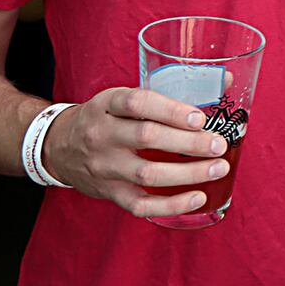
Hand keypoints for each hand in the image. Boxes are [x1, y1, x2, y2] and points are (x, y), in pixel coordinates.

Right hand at [40, 87, 228, 217]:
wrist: (58, 147)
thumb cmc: (107, 118)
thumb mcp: (124, 96)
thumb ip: (170, 90)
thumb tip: (226, 81)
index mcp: (107, 104)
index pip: (138, 102)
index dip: (171, 110)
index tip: (200, 118)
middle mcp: (101, 134)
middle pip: (147, 137)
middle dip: (189, 142)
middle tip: (219, 144)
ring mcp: (103, 166)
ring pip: (147, 173)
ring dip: (188, 173)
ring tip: (218, 168)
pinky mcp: (108, 192)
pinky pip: (140, 204)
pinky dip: (171, 205)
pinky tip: (198, 198)